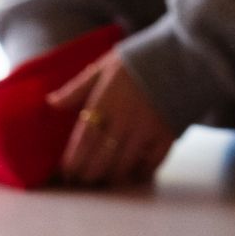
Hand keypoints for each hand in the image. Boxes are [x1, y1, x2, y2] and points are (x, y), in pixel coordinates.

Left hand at [45, 51, 177, 188]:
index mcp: (104, 103)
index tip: (66, 173)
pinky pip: (151, 163)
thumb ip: (77, 88)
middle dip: (88, 174)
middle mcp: (123, 121)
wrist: (183, 54)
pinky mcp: (168, 135)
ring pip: (123, 165)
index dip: (73, 161)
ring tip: (103, 181)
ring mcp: (146, 130)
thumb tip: (51, 102)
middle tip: (82, 181)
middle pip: (100, 159)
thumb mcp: (103, 67)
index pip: (83, 141)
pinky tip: (133, 176)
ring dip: (111, 177)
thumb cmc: (139, 59)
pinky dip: (140, 173)